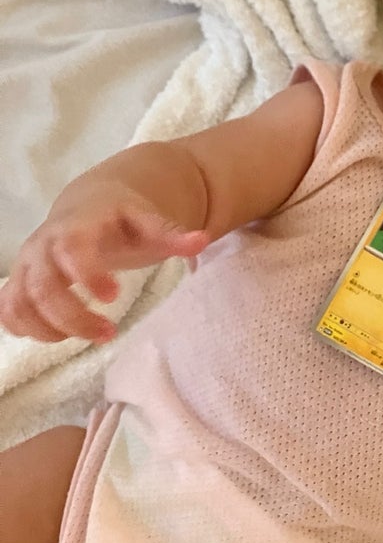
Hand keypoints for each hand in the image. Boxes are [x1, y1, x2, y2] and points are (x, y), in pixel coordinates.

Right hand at [0, 181, 209, 343]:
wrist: (88, 206)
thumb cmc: (121, 218)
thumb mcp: (147, 221)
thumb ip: (171, 234)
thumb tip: (203, 240)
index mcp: (77, 225)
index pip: (71, 249)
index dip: (87, 274)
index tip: (113, 296)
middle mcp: (44, 245)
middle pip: (43, 286)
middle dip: (73, 317)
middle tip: (108, 333)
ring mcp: (27, 265)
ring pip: (20, 302)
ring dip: (50, 329)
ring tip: (90, 336)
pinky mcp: (20, 282)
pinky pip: (8, 311)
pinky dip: (26, 329)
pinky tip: (59, 336)